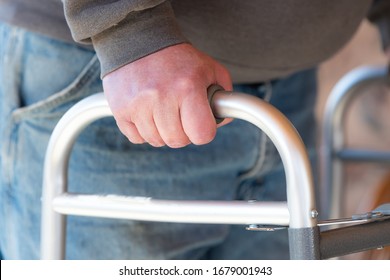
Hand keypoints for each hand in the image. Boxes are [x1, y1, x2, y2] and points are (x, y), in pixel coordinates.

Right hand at [102, 43, 231, 147]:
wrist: (137, 40)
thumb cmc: (178, 59)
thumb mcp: (209, 69)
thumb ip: (224, 97)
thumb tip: (222, 122)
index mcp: (187, 87)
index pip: (202, 134)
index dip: (204, 131)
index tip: (200, 122)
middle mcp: (161, 97)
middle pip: (178, 141)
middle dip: (183, 132)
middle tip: (180, 114)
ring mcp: (138, 105)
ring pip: (157, 141)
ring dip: (162, 131)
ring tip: (163, 109)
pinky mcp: (120, 109)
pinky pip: (137, 138)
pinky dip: (144, 131)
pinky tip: (147, 113)